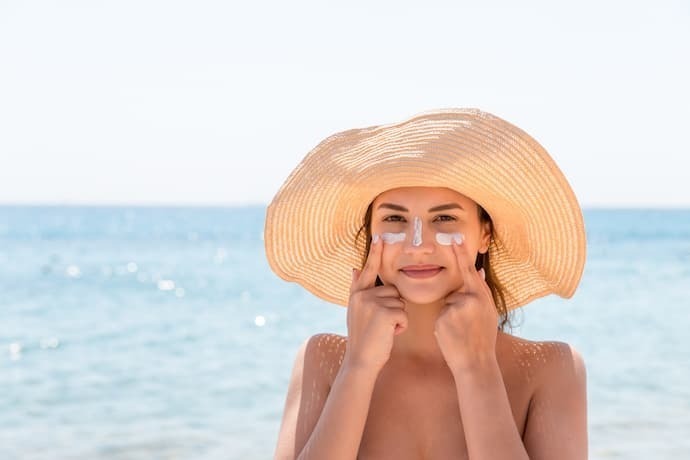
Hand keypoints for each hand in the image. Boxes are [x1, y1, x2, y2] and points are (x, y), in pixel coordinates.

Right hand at [344, 234, 407, 373]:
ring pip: (401, 303)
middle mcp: (364, 295)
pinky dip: (401, 326)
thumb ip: (358, 289)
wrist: (360, 360)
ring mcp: (374, 303)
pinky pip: (404, 314)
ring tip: (383, 330)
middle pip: (394, 291)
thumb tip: (355, 267)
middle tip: (381, 325)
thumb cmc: (363, 338)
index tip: (379, 236)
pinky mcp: (385, 313)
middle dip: (394, 308)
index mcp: (357, 294)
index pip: (369, 269)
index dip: (375, 253)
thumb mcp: (356, 311)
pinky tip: (389, 334)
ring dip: (398, 319)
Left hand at [434, 239, 497, 374]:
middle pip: (455, 294)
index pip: (469, 270)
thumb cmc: (483, 339)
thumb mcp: (489, 313)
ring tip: (461, 333)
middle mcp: (470, 298)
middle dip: (457, 308)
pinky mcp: (443, 318)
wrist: (476, 363)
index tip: (453, 237)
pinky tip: (452, 336)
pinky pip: (440, 316)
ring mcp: (456, 307)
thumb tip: (476, 272)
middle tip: (468, 327)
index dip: (461, 253)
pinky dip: (444, 326)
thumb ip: (481, 292)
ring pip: (447, 305)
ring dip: (450, 317)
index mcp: (482, 296)